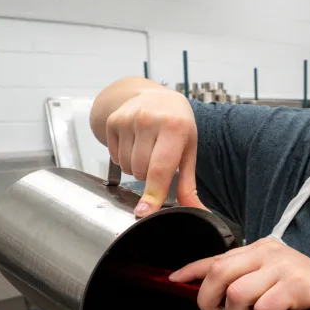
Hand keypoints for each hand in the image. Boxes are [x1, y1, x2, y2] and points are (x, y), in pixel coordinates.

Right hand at [105, 89, 204, 215]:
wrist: (156, 96)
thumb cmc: (178, 127)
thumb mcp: (188, 152)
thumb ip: (189, 185)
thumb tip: (197, 211)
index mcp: (174, 127)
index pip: (160, 169)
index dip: (153, 194)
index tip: (144, 212)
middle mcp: (149, 120)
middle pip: (141, 172)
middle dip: (149, 176)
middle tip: (158, 159)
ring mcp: (128, 118)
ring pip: (127, 166)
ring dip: (136, 168)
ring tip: (147, 151)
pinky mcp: (113, 121)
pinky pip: (115, 157)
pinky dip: (124, 158)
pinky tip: (135, 144)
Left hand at [169, 238, 309, 309]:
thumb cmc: (307, 294)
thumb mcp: (271, 281)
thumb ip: (244, 282)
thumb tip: (211, 296)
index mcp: (260, 249)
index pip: (217, 257)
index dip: (191, 270)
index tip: (174, 280)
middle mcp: (269, 252)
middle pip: (219, 274)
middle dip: (209, 301)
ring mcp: (283, 267)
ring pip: (237, 295)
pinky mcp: (297, 285)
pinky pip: (263, 309)